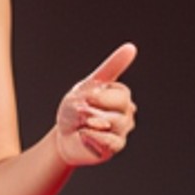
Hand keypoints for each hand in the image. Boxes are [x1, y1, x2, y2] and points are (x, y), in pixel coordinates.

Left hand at [53, 43, 136, 165]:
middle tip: (81, 112)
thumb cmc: (74, 110)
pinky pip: (110, 141)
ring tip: (82, 124)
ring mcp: (123, 130)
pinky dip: (92, 136)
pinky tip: (83, 134)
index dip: (99, 96)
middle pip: (122, 107)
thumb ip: (111, 68)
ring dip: (91, 122)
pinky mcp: (115, 146)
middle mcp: (126, 112)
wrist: (62, 136)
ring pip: (115, 123)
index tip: (85, 98)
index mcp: (120, 95)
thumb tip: (132, 47)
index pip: (121, 93)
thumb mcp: (87, 86)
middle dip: (96, 108)